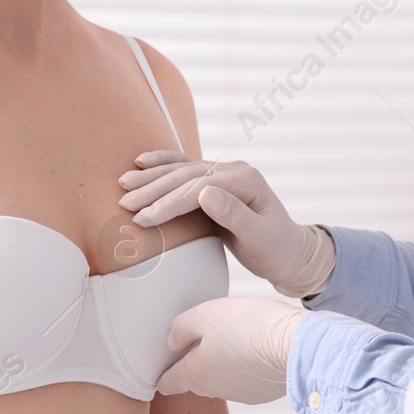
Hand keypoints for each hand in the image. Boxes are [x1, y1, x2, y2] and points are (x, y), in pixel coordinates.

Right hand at [118, 150, 335, 297]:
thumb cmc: (276, 250)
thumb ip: (234, 215)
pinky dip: (163, 165)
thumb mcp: (259, 238)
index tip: (143, 218)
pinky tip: (143, 161)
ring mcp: (225, 172)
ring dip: (152, 175)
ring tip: (123, 182)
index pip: (198, 188)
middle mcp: (235, 170)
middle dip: (153, 188)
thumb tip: (205, 193)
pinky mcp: (216, 180)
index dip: (169, 203)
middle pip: (186, 175)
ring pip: (182, 169)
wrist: (290, 251)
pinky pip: (185, 168)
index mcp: (246, 180)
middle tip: (124, 201)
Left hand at [156, 296, 307, 402]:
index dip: (162, 374)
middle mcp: (215, 390)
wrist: (297, 346)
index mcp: (196, 374)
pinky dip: (245, 367)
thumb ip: (181, 328)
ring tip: (233, 339)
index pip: (168, 383)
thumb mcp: (206, 315)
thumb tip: (173, 341)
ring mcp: (242, 394)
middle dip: (194, 365)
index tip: (161, 369)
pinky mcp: (264, 391)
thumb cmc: (250, 327)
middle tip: (200, 341)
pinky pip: (245, 379)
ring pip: (222, 380)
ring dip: (222, 364)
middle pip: (195, 380)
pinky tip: (255, 348)